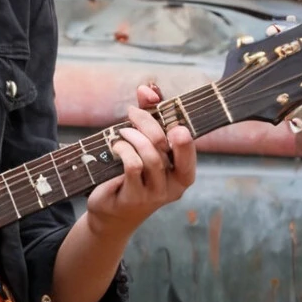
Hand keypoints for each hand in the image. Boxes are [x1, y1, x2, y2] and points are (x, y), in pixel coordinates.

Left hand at [85, 83, 195, 240]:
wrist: (113, 213)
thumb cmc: (131, 174)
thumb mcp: (143, 145)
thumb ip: (150, 116)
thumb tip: (148, 88)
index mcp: (184, 170)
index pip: (188, 143)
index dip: (174, 118)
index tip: (156, 101)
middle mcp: (175, 184)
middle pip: (167, 145)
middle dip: (148, 122)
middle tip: (132, 112)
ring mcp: (156, 193)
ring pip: (150, 156)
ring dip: (133, 137)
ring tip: (122, 132)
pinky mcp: (135, 197)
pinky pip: (133, 167)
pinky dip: (124, 151)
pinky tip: (116, 147)